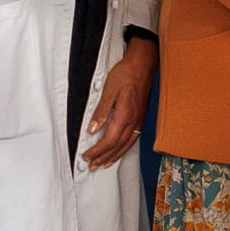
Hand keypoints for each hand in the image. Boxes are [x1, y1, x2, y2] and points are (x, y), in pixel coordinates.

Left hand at [80, 35, 153, 167]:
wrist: (142, 65)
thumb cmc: (126, 75)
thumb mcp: (109, 90)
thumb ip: (101, 111)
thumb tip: (92, 129)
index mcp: (125, 115)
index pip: (109, 140)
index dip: (97, 150)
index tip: (87, 155)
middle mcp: (133, 121)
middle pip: (117, 146)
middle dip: (103, 157)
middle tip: (91, 165)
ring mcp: (138, 121)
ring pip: (126, 145)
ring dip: (113, 156)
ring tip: (103, 164)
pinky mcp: (140, 118)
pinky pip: (132, 139)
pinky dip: (124, 149)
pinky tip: (119, 151)